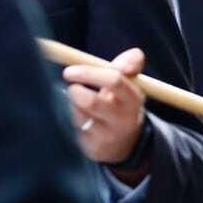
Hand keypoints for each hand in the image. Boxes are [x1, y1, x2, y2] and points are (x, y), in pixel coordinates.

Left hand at [63, 47, 147, 166]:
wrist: (125, 144)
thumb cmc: (121, 105)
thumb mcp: (129, 85)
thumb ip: (130, 65)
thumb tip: (134, 54)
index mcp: (133, 98)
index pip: (114, 81)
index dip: (89, 73)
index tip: (70, 70)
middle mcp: (123, 119)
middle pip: (92, 102)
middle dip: (75, 92)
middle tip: (68, 88)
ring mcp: (108, 135)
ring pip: (80, 115)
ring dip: (73, 105)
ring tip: (76, 100)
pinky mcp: (95, 148)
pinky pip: (75, 129)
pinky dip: (72, 119)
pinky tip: (79, 118)